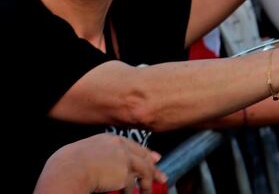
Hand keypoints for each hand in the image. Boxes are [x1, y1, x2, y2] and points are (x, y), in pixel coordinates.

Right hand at [35, 134, 166, 193]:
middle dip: (154, 168)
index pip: (133, 146)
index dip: (145, 153)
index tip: (155, 158)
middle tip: (161, 177)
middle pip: (143, 157)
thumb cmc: (68, 165)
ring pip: (144, 172)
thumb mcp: (85, 152)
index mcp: (110, 139)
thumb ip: (100, 155)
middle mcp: (120, 147)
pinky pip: (132, 187)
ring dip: (147, 185)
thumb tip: (109, 168)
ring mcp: (124, 159)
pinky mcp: (124, 174)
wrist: (68, 170)